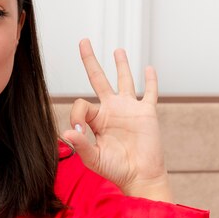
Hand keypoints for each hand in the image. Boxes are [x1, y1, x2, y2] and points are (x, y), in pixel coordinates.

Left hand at [62, 39, 172, 201]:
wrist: (139, 176)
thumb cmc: (115, 169)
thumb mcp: (93, 158)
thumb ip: (81, 144)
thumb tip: (67, 132)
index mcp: (96, 119)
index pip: (82, 104)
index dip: (77, 114)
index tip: (78, 130)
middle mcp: (111, 110)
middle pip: (98, 79)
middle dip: (90, 60)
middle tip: (83, 41)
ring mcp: (130, 109)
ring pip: (124, 80)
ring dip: (121, 65)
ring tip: (117, 50)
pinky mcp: (147, 113)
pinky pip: (150, 93)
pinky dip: (150, 81)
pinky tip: (149, 69)